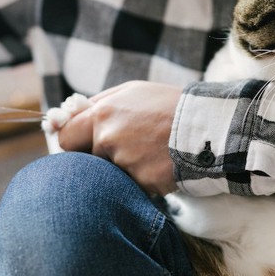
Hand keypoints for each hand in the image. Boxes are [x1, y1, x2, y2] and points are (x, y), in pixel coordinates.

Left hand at [58, 81, 181, 195]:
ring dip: (126, 166)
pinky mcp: (143, 182)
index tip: (80, 144)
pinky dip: (145, 178)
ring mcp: (125, 163)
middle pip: (86, 159)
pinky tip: (161, 164)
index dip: (72, 142)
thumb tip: (74, 114)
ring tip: (150, 152)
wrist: (208, 125)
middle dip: (99, 156)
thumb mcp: (133, 91)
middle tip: (123, 149)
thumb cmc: (169, 104)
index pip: (65, 138)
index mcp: (102, 115)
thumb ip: (100, 103)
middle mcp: (108, 139)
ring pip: (112, 172)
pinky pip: (135, 184)